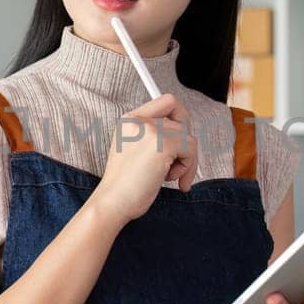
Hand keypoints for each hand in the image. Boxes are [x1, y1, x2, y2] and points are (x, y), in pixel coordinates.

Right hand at [91, 92, 198, 225]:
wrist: (112, 202)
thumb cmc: (124, 184)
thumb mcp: (134, 149)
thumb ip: (154, 135)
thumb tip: (185, 133)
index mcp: (130, 119)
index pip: (167, 101)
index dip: (181, 117)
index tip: (182, 137)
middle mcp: (139, 120)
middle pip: (182, 121)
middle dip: (185, 146)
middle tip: (177, 165)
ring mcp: (150, 130)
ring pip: (189, 137)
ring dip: (186, 161)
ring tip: (170, 176)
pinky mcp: (162, 145)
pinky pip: (191, 149)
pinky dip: (188, 167)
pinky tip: (174, 180)